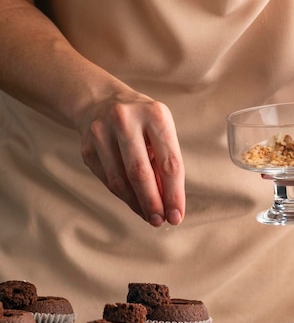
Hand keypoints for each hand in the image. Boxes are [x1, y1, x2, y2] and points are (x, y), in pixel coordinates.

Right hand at [78, 92, 184, 226]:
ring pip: (119, 180)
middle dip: (152, 202)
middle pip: (140, 172)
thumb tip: (168, 205)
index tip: (177, 215)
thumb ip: (165, 164)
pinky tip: (134, 203)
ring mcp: (102, 132)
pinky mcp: (87, 147)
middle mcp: (126, 120)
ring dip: (136, 204)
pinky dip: (123, 196)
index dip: (174, 193)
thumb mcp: (160, 131)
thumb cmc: (142, 122)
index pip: (169, 162)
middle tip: (160, 221)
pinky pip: (107, 180)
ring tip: (149, 216)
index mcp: (155, 114)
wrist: (101, 101)